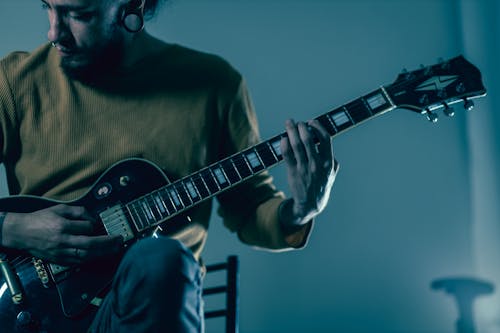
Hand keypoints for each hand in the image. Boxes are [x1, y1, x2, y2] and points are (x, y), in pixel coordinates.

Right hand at [2, 204, 122, 264]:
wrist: (20, 233)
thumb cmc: (40, 219)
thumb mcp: (59, 209)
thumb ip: (78, 212)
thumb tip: (93, 219)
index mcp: (62, 226)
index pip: (86, 228)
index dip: (95, 226)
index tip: (98, 224)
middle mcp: (62, 241)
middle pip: (89, 244)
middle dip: (107, 243)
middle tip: (120, 240)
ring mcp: (60, 252)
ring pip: (86, 255)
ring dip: (103, 253)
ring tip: (115, 249)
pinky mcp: (59, 260)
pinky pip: (78, 261)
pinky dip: (91, 259)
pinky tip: (101, 256)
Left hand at [280, 119, 338, 228]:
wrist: (310, 204)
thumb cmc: (321, 186)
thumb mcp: (331, 174)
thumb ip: (332, 161)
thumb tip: (328, 147)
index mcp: (328, 163)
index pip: (325, 139)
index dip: (318, 127)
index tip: (311, 122)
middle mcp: (316, 164)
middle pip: (308, 139)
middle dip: (302, 127)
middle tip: (297, 122)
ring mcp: (304, 168)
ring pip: (296, 145)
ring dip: (291, 131)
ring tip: (288, 123)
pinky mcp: (293, 172)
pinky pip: (287, 155)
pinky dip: (284, 144)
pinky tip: (283, 138)